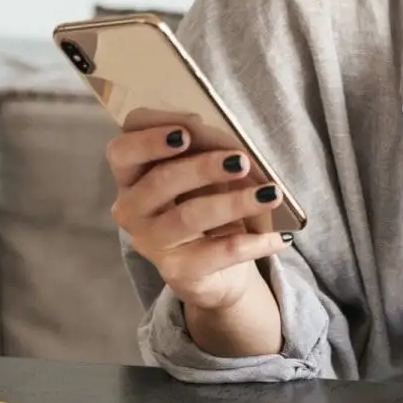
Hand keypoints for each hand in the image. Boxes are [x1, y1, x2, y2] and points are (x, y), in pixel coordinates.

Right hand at [107, 124, 289, 312]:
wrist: (217, 270)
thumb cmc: (204, 204)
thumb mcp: (201, 174)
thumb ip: (204, 152)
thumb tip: (230, 144)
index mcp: (131, 177)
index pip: (122, 151)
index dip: (150, 138)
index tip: (188, 130)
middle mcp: (131, 210)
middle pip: (159, 181)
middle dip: (203, 167)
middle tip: (242, 161)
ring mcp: (151, 243)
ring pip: (189, 216)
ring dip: (235, 202)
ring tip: (271, 193)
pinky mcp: (177, 272)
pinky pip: (219, 253)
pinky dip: (253, 243)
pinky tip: (280, 236)